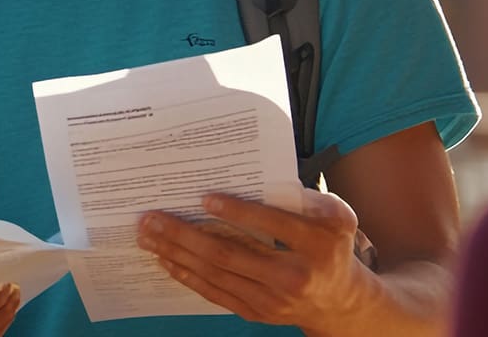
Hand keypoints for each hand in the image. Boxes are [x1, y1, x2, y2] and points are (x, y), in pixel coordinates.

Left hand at [136, 189, 373, 332]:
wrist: (339, 301)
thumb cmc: (331, 245)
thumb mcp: (335, 215)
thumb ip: (307, 197)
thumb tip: (260, 174)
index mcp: (317, 246)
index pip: (273, 226)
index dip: (238, 213)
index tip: (205, 199)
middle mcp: (294, 277)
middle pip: (231, 255)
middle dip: (186, 235)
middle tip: (153, 217)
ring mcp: (272, 301)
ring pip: (216, 275)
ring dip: (177, 254)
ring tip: (148, 235)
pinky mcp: (256, 314)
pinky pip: (215, 294)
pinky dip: (187, 276)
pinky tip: (165, 260)